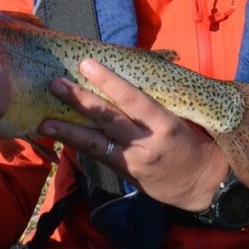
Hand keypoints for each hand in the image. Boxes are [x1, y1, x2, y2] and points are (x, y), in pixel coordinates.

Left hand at [43, 59, 228, 211]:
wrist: (204, 184)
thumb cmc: (197, 142)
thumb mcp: (184, 116)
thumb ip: (158, 100)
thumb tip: (138, 73)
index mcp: (164, 123)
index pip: (132, 98)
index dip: (108, 81)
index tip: (87, 64)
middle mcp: (145, 142)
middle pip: (107, 119)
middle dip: (79, 101)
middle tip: (56, 85)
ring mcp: (133, 161)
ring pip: (95, 144)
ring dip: (68, 132)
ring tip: (44, 123)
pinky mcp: (126, 174)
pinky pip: (99, 158)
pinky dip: (80, 147)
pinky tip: (62, 138)